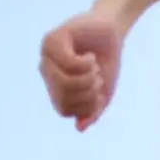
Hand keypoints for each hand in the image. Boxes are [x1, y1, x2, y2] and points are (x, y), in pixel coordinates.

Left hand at [39, 11, 126, 131]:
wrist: (113, 31)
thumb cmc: (106, 62)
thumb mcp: (103, 93)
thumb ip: (92, 112)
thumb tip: (78, 127)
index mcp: (55, 87)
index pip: (64, 110)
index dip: (85, 107)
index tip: (98, 94)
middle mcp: (46, 71)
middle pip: (63, 97)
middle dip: (88, 93)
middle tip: (98, 79)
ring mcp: (46, 54)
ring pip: (64, 82)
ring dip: (88, 78)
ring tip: (94, 67)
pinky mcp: (53, 39)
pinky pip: (68, 64)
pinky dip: (86, 64)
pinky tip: (89, 56)